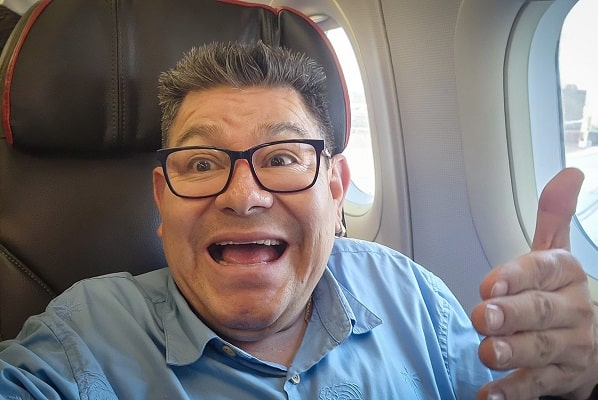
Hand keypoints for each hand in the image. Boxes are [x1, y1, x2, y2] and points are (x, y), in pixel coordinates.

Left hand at [471, 168, 597, 399]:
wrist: (593, 343)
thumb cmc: (557, 293)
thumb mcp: (555, 255)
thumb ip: (554, 217)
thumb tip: (570, 173)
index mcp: (567, 274)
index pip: (544, 270)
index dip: (517, 276)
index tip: (488, 284)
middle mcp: (573, 310)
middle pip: (542, 311)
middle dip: (512, 315)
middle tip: (482, 318)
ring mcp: (570, 347)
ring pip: (542, 348)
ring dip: (513, 352)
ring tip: (486, 353)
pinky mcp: (562, 378)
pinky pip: (538, 385)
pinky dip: (513, 392)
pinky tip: (488, 396)